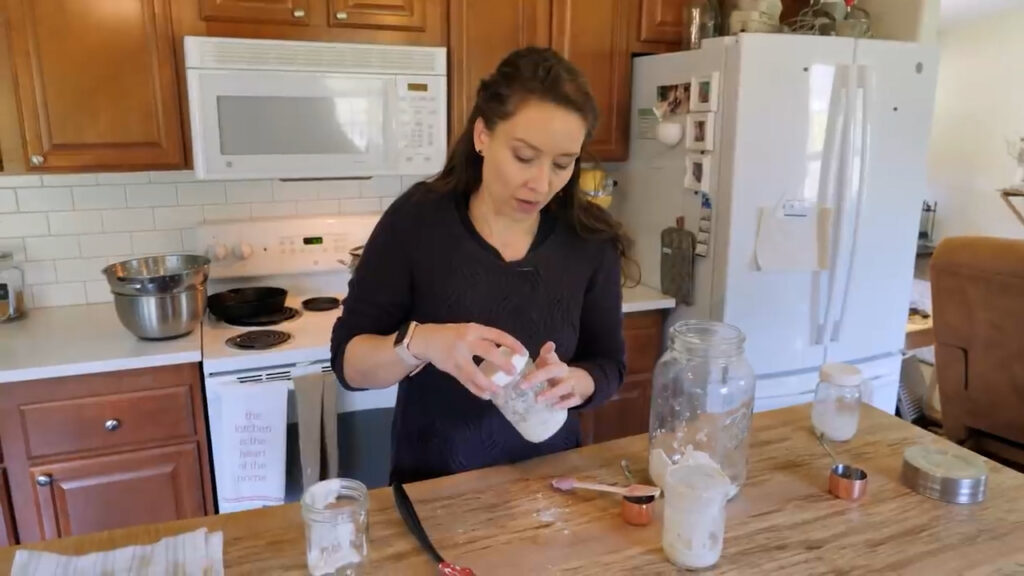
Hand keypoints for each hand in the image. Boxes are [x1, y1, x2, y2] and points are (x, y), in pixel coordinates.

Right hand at [409, 323, 526, 399]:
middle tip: (514, 373)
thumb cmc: (452, 335)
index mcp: (474, 329)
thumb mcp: (468, 330)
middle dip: (503, 363)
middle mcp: (466, 341)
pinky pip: (466, 382)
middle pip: (488, 352)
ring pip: (475, 372)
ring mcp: (458, 357)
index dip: (512, 344)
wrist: (427, 340)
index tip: (524, 353)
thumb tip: (506, 353)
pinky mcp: (452, 369)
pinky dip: (477, 390)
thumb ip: (484, 340)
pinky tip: (486, 396)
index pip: (497, 335)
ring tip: (499, 391)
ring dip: (488, 383)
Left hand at [522, 342, 594, 409]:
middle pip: (552, 371)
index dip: (539, 361)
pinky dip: (564, 403)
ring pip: (563, 387)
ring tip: (537, 399)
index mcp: (557, 365)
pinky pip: (573, 400)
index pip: (548, 359)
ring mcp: (572, 385)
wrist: (583, 383)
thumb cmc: (559, 375)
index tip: (524, 369)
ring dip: (551, 392)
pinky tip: (554, 406)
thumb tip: (549, 343)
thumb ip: (545, 357)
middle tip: (522, 385)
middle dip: (537, 377)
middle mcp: (565, 373)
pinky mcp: (578, 397)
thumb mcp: (552, 365)